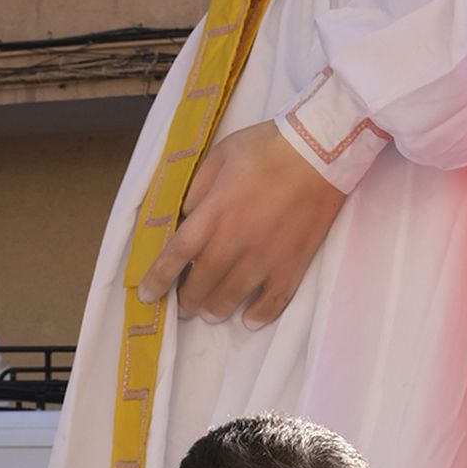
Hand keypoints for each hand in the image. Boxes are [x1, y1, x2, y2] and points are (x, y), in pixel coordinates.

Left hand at [138, 121, 344, 326]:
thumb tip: (185, 217)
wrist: (319, 152)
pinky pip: (273, 302)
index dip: (157, 279)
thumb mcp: (220, 156)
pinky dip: (259, 315)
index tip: (148, 295)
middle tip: (184, 306)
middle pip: (201, 284)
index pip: (175, 256)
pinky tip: (250, 319)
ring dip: (216, 310)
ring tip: (212, 312)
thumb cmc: (266, 148)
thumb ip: (197, 189)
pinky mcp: (292, 264)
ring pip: (232, 298)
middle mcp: (234, 242)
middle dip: (187, 301)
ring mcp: (265, 257)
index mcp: (213, 214)